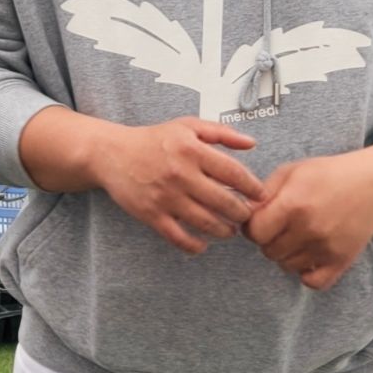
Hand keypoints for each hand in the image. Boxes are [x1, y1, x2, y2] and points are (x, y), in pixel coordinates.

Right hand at [89, 115, 268, 255]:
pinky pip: (179, 238)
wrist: (113, 154)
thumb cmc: (154, 140)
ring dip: (225, 231)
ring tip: (229, 230)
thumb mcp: (187, 126)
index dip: (253, 188)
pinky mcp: (152, 214)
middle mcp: (180, 174)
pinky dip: (195, 246)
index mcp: (192, 150)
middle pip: (225, 202)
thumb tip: (252, 144)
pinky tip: (203, 244)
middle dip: (242, 213)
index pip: (234, 173)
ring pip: (207, 223)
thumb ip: (222, 132)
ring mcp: (166, 197)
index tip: (260, 196)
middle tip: (247, 215)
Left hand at [245, 135, 372, 290]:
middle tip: (281, 225)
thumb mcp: (292, 171)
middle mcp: (310, 229)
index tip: (261, 218)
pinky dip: (306, 273)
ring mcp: (327, 248)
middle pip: (268, 251)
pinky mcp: (342, 261)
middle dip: (268, 239)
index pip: (254, 232)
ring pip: (286, 266)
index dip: (251, 226)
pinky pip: (312, 282)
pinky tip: (308, 254)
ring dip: (286, 253)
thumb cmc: (328, 174)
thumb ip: (264, 193)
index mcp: (294, 204)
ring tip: (297, 234)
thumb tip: (241, 212)